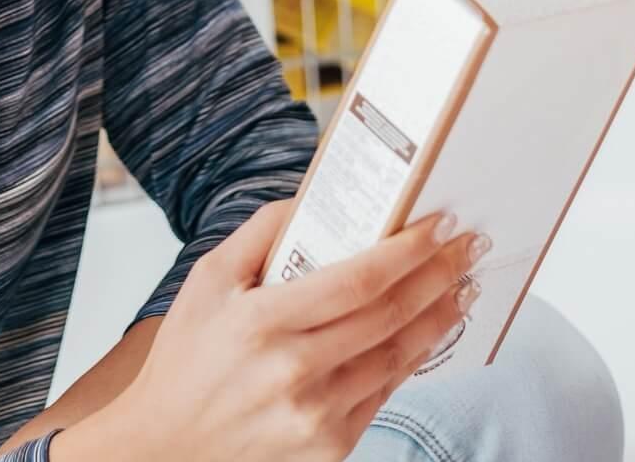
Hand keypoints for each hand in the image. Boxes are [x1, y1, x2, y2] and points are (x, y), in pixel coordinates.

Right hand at [55, 202, 488, 461]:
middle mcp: (293, 371)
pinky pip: (383, 394)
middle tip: (468, 246)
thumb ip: (259, 233)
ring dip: (438, 318)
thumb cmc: (185, 360)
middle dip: (439, 274)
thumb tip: (310, 198)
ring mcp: (315, 415)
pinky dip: (412, 360)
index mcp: (261, 322)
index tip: (441, 223)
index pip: (357, 279)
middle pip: (389, 315)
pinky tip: (426, 334)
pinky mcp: (329, 447)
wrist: (165, 448)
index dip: (409, 250)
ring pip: (398, 358)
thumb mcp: (206, 282)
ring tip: (461, 288)